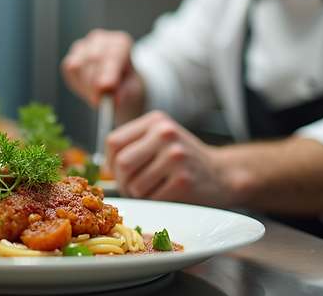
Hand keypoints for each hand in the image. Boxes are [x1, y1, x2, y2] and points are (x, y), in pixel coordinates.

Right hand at [61, 29, 143, 114]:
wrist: (116, 83)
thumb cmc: (125, 83)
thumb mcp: (132, 90)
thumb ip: (124, 93)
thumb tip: (114, 100)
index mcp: (121, 44)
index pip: (113, 54)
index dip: (108, 71)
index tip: (105, 87)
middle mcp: (101, 40)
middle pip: (92, 59)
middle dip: (94, 83)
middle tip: (99, 102)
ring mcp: (83, 46)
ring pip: (78, 65)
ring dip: (86, 86)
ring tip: (97, 96)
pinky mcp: (71, 56)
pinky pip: (68, 70)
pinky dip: (77, 83)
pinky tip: (88, 88)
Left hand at [105, 110, 237, 207]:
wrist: (222, 175)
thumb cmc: (185, 160)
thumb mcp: (161, 140)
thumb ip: (134, 145)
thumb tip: (99, 166)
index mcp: (155, 121)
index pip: (113, 141)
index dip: (110, 162)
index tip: (119, 171)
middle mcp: (165, 134)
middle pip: (121, 164)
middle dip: (122, 182)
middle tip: (133, 187)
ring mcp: (175, 156)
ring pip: (134, 184)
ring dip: (139, 194)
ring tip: (154, 188)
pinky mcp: (183, 179)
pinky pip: (151, 198)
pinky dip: (154, 201)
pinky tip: (168, 193)